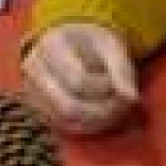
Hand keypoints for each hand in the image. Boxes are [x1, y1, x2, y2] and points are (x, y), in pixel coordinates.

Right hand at [22, 21, 141, 135]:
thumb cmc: (92, 41)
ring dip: (97, 122)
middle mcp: (34, 69)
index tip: (118, 83)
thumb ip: (122, 70)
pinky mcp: (38, 107)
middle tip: (122, 105)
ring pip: (66, 122)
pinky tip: (102, 116)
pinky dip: (87, 127)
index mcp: (51, 45)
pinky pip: (63, 127)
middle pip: (69, 108)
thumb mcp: (111, 46)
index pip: (78, 81)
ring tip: (114, 110)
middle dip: (103, 112)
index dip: (104, 89)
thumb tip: (133, 99)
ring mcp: (33, 90)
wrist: (68, 38)